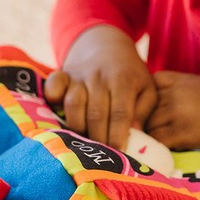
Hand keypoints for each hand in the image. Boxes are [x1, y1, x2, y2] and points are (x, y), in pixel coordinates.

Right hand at [44, 25, 156, 149]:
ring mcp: (79, 75)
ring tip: (85, 141)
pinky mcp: (62, 74)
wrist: (105, 43)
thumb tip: (137, 135)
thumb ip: (143, 112)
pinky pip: (53, 87)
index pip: (120, 112)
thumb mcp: (146, 88)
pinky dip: (53, 100)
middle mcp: (99, 77)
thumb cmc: (129, 73)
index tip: (119, 154)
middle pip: (96, 114)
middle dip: (99, 138)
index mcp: (124, 80)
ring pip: (74, 105)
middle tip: (102, 156)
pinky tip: (58, 112)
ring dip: (78, 127)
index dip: (118, 135)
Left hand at [146, 71, 199, 172]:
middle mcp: (179, 93)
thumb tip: (154, 97)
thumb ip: (179, 88)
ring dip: (149, 135)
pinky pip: (159, 141)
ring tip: (151, 143)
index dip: (148, 95)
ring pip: (149, 124)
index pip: (152, 82)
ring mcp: (180, 113)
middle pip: (147, 105)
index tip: (151, 107)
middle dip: (145, 119)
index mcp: (183, 80)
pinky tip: (160, 152)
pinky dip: (157, 147)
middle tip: (146, 131)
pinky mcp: (184, 134)